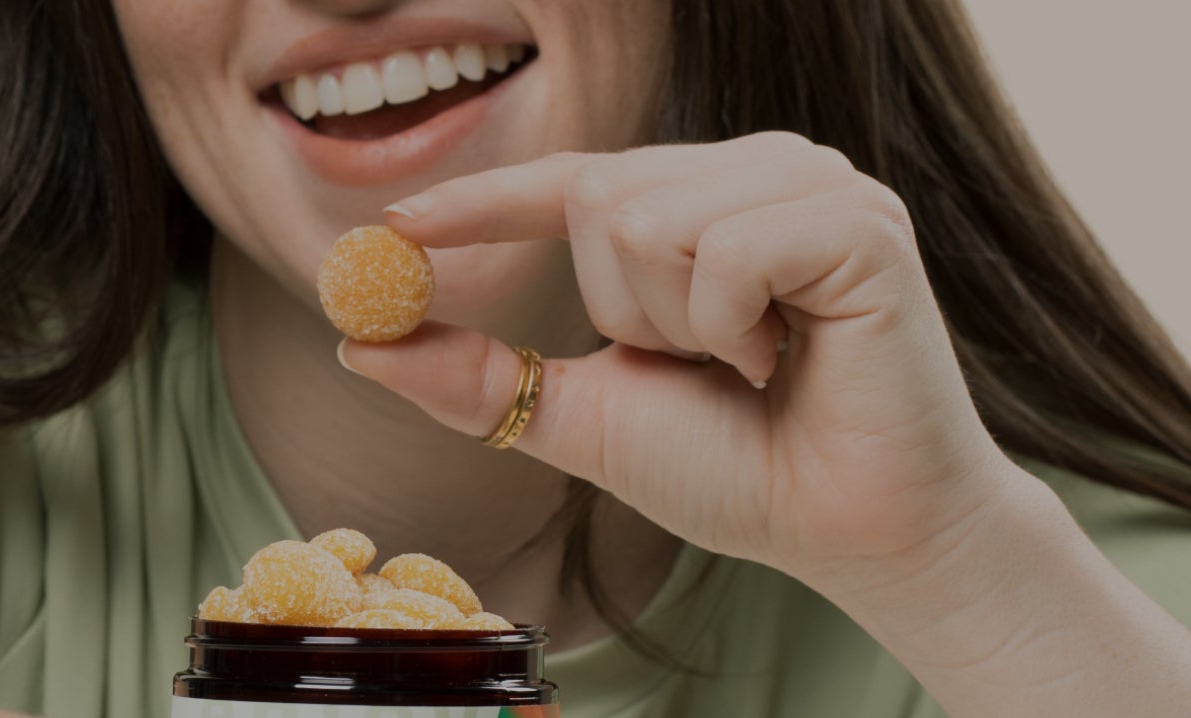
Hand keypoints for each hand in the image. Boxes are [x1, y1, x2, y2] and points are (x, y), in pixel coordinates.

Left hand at [340, 131, 1024, 577]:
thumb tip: (357, 343)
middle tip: (699, 363)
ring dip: (673, 321)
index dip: (482, 201)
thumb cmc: (735, 468)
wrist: (849, 528)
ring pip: (648, 217)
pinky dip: (727, 325)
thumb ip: (474, 378)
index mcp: (698, 200)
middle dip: (617, 308)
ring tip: (749, 360)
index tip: (393, 230)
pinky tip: (785, 356)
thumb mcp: (579, 416)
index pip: (569, 179)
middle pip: (600, 193)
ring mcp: (816, 184)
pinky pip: (721, 250)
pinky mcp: (861, 221)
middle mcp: (758, 170)